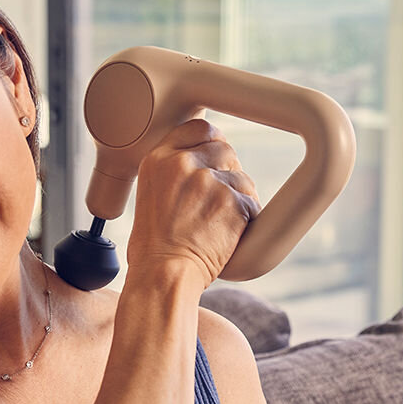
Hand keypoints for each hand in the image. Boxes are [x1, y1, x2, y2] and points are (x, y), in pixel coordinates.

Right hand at [126, 119, 260, 289]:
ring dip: (239, 198)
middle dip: (228, 172)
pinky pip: (252, 202)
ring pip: (242, 178)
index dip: (212, 144)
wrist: (162, 274)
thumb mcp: (150, 197)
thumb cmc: (153, 248)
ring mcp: (206, 180)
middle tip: (218, 201)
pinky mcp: (230, 200)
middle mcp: (181, 164)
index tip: (214, 161)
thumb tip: (202, 164)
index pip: (198, 129)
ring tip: (219, 224)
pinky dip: (247, 219)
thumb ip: (173, 173)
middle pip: (224, 149)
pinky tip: (228, 235)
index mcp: (157, 160)